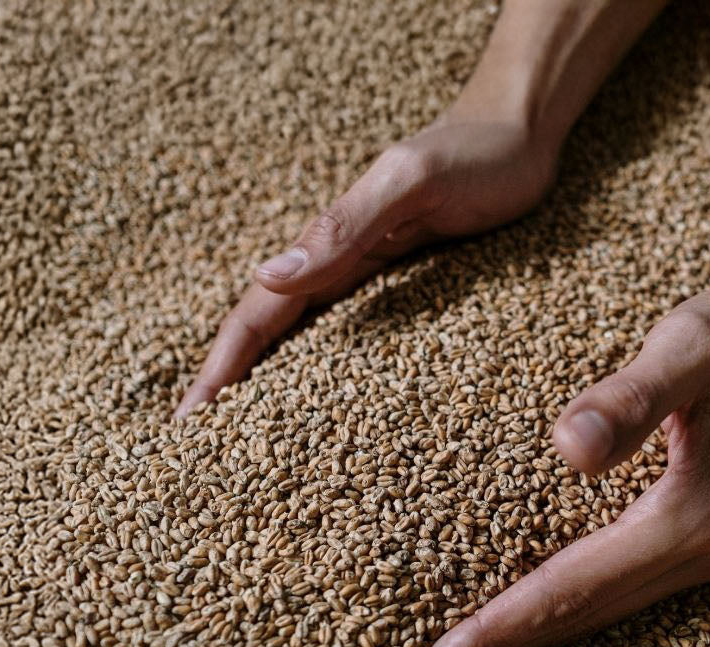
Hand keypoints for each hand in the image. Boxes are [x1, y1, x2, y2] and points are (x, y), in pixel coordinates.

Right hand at [174, 117, 557, 416]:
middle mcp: (340, 268)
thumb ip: (344, 224)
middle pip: (271, 339)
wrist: (522, 131)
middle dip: (232, 392)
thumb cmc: (472, 152)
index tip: (187, 422)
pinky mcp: (409, 293)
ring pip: (309, 348)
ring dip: (277, 392)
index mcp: (328, 246)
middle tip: (203, 454)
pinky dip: (335, 383)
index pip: (257, 317)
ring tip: (255, 449)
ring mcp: (372, 282)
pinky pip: (358, 346)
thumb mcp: (410, 182)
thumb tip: (265, 275)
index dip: (220, 369)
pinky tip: (338, 418)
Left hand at [417, 285, 709, 646]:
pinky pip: (618, 592)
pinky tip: (528, 615)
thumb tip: (571, 447)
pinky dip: (567, 610)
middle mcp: (700, 553)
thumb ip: (628, 398)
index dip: (504, 624)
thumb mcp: (684, 350)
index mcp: (689, 521)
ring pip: (603, 612)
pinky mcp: (695, 541)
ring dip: (535, 636)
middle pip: (585, 615)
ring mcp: (703, 554)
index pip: (573, 587)